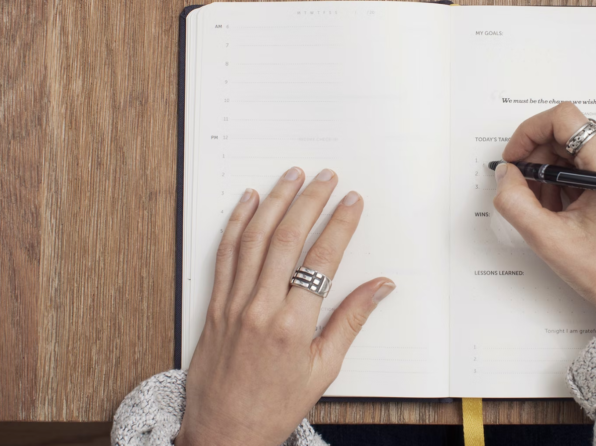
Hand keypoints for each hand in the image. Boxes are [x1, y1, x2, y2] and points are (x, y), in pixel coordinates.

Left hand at [176, 168, 394, 445]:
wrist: (224, 433)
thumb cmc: (276, 406)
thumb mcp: (324, 369)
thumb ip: (351, 321)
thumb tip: (381, 287)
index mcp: (294, 326)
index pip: (322, 260)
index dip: (339, 225)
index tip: (352, 201)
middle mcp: (261, 309)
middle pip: (287, 239)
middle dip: (309, 202)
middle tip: (326, 177)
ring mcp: (233, 304)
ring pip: (254, 239)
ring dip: (274, 202)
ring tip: (292, 176)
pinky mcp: (214, 305)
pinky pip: (225, 255)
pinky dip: (236, 223)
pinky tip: (248, 201)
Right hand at [494, 103, 595, 323]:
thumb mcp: (547, 238)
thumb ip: (515, 201)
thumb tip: (505, 173)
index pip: (564, 119)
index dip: (530, 133)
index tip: (515, 158)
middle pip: (564, 134)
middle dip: (537, 160)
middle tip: (524, 192)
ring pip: (570, 149)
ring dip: (549, 174)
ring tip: (547, 210)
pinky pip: (581, 163)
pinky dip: (562, 182)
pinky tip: (560, 211)